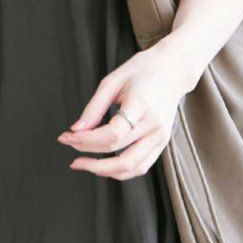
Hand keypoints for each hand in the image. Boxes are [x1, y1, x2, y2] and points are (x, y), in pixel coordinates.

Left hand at [57, 39, 196, 179]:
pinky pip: (140, 167)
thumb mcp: (113, 80)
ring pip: (130, 167)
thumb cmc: (142, 70)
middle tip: (69, 144)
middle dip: (88, 152)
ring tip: (82, 162)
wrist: (173, 70)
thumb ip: (94, 107)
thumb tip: (76, 130)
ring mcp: (161, 137)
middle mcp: (154, 125)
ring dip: (103, 170)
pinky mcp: (162, 143)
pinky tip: (102, 165)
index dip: (87, 140)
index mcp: (142, 104)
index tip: (68, 136)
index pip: (113, 133)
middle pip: (118, 152)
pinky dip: (119, 172)